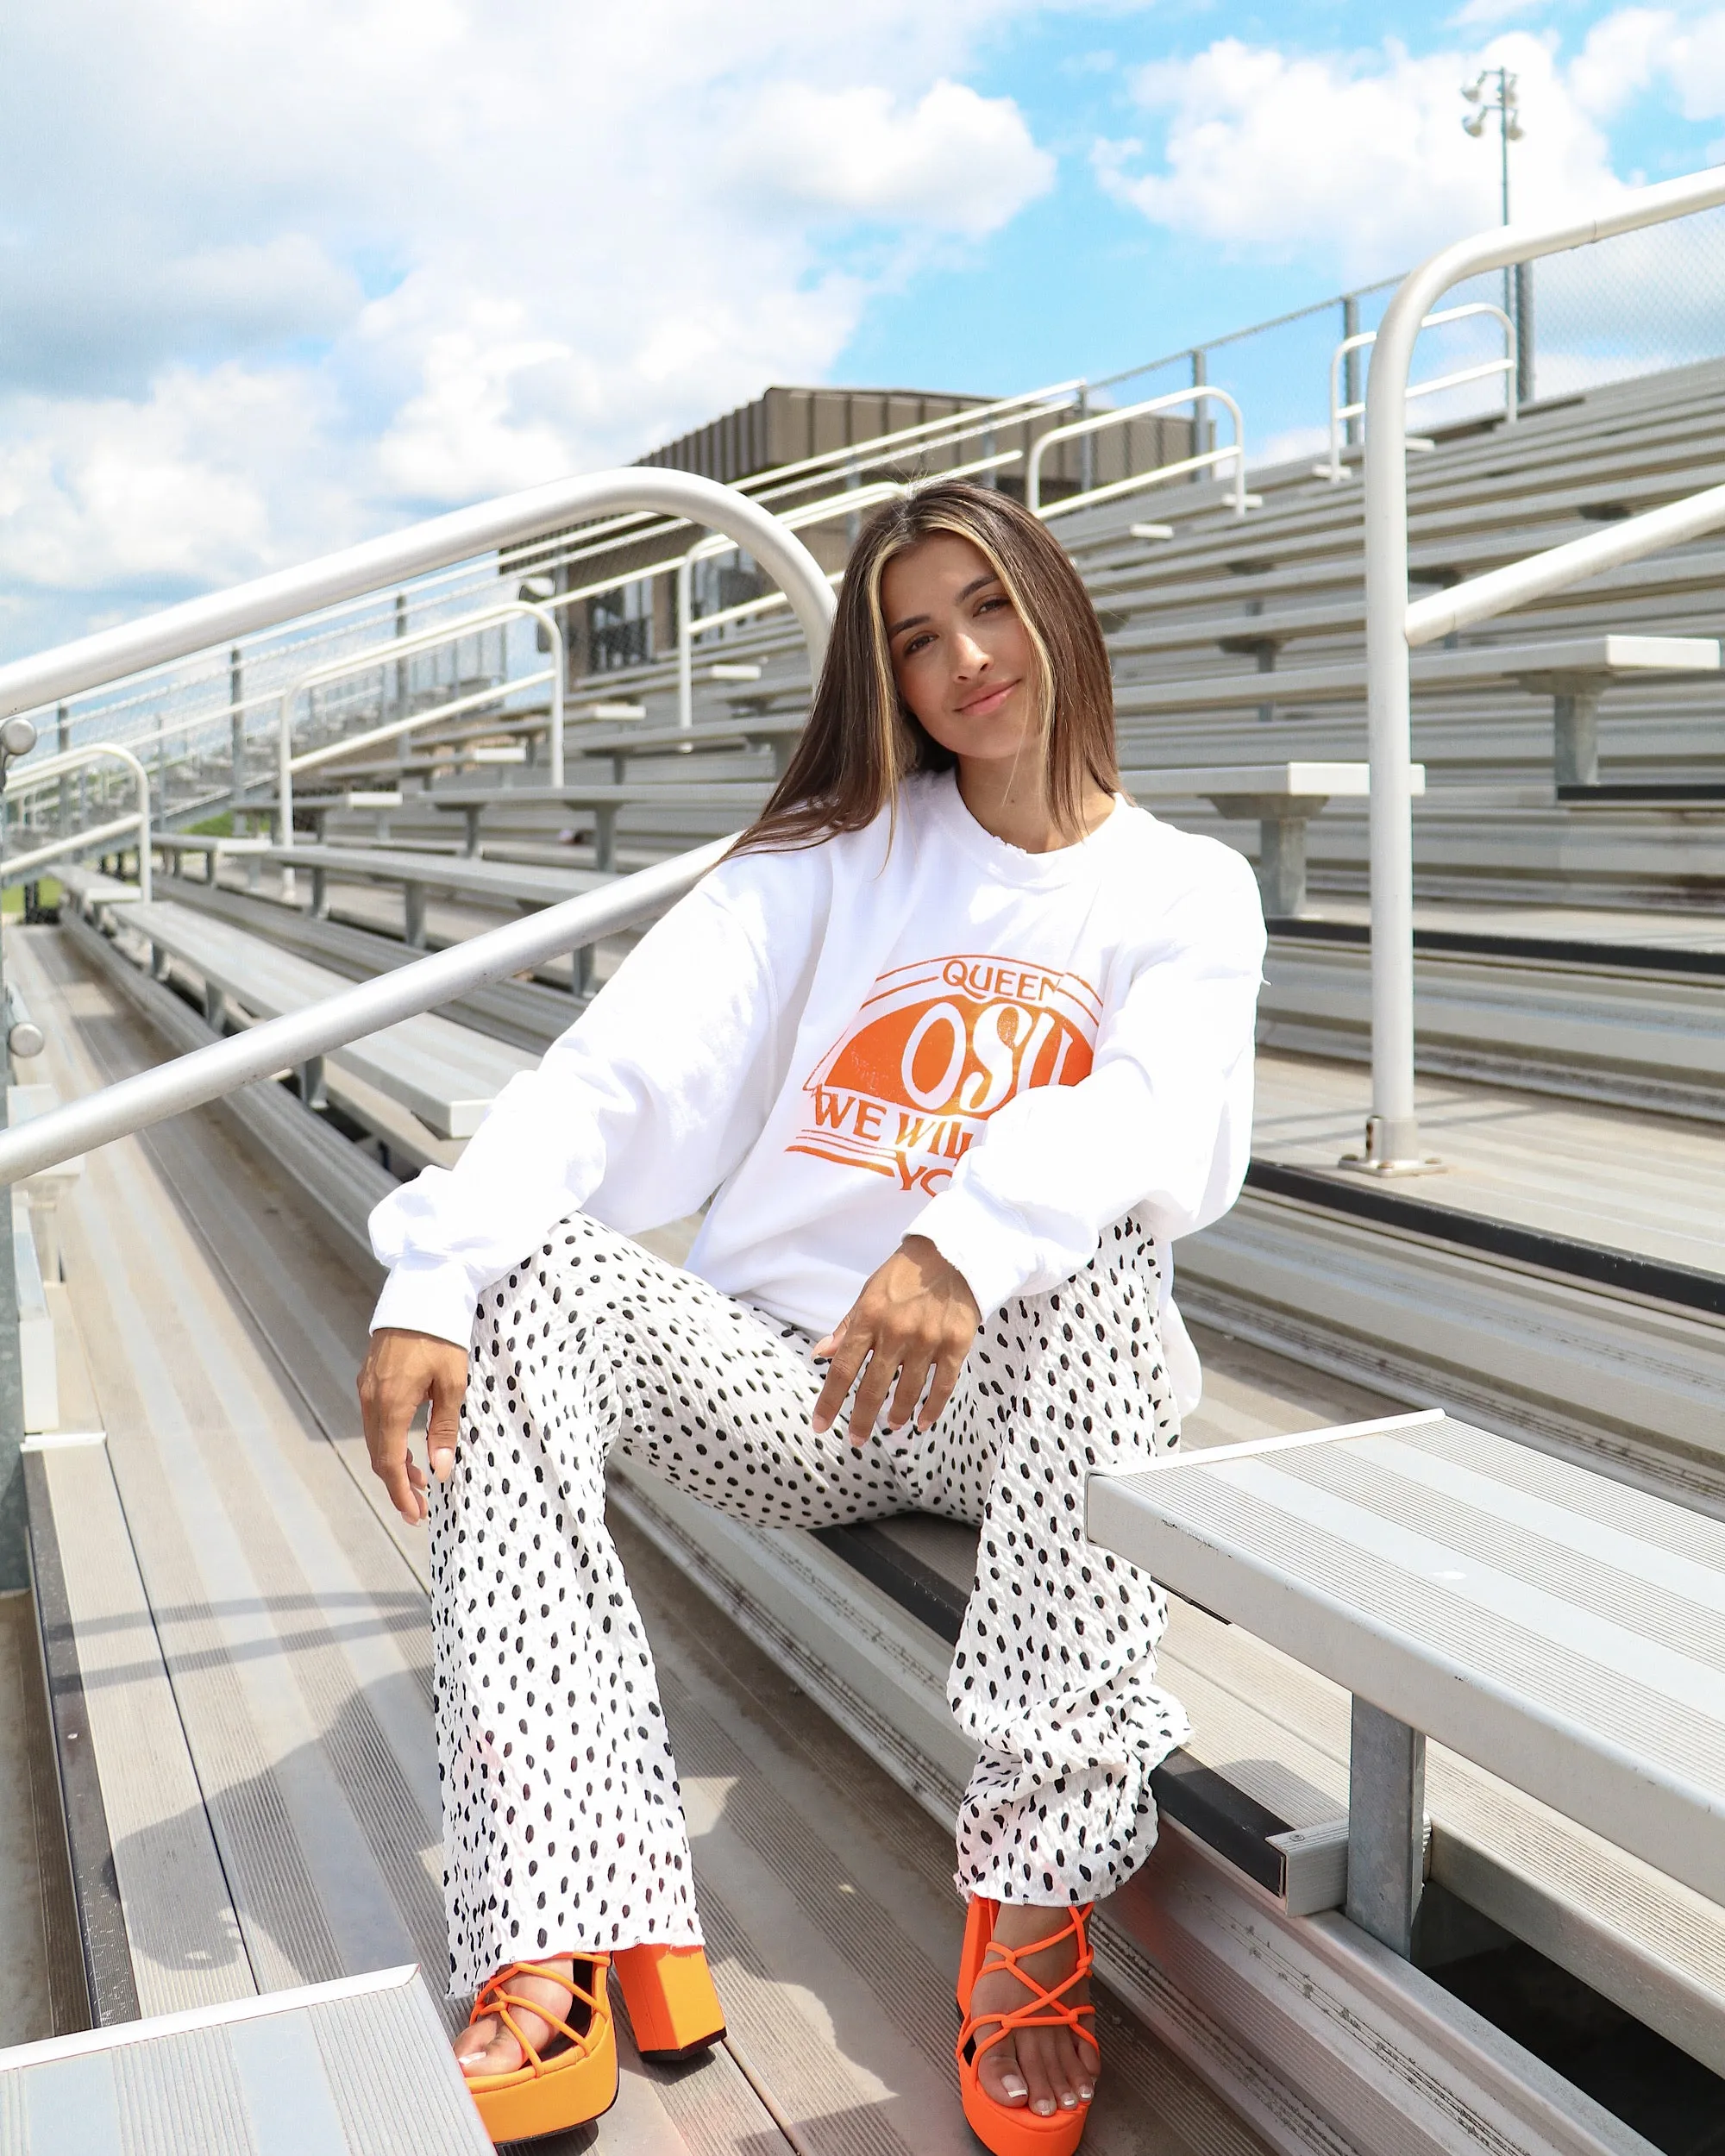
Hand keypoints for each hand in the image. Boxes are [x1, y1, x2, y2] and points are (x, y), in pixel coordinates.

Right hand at [357, 1328, 468, 1522]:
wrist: (422, 1291)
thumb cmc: (443, 1336)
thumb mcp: (453, 1384)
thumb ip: (444, 1429)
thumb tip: (440, 1471)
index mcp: (391, 1403)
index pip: (389, 1462)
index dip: (401, 1492)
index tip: (415, 1514)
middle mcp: (371, 1398)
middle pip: (378, 1455)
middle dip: (398, 1485)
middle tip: (418, 1508)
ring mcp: (366, 1387)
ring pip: (375, 1439)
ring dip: (395, 1464)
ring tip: (421, 1479)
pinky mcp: (369, 1378)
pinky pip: (374, 1420)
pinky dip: (389, 1441)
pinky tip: (407, 1447)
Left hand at [812, 1235, 979, 1445]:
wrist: (953, 1253)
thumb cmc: (905, 1274)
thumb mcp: (869, 1294)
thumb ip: (847, 1327)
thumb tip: (821, 1354)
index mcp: (870, 1318)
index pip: (843, 1368)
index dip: (830, 1401)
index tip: (820, 1425)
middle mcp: (896, 1332)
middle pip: (873, 1387)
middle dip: (861, 1419)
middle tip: (855, 1439)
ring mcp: (927, 1340)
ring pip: (908, 1391)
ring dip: (896, 1414)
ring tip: (890, 1426)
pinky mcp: (955, 1344)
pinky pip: (942, 1386)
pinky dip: (932, 1408)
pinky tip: (922, 1421)